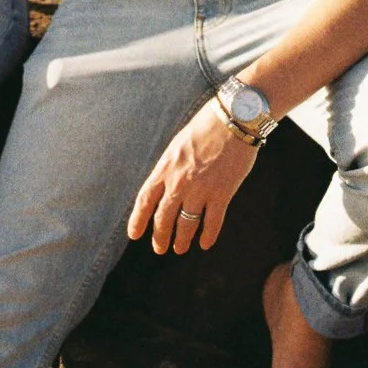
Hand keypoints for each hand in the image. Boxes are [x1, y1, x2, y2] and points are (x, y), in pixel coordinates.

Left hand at [128, 96, 258, 254]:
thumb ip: (171, 167)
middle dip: (161, 237)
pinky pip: (212, 223)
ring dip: (182, 240)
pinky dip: (208, 236)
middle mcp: (179, 182)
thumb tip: (166, 187)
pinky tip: (205, 244)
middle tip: (160, 248)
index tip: (134, 235)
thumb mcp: (177, 144)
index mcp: (165, 167)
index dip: (138, 220)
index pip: (145, 200)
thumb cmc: (205, 126)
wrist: (233, 119)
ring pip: (186, 225)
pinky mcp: (222, 194)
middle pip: (164, 219)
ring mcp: (201, 190)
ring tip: (181, 248)